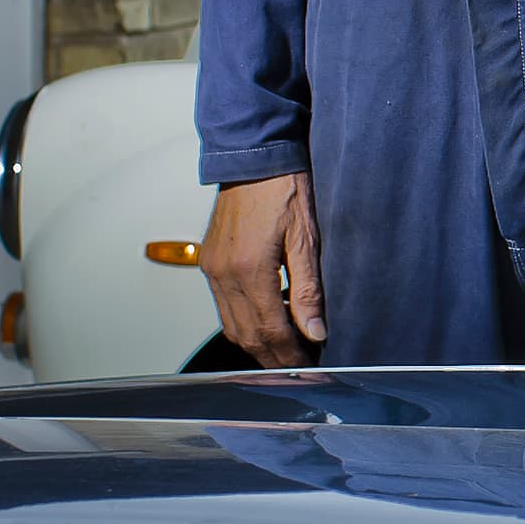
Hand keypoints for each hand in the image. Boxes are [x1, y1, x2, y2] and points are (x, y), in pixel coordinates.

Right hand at [203, 174, 326, 367]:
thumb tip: (315, 330)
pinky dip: (244, 322)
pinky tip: (267, 320)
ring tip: (287, 350)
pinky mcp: (210, 262)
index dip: (291, 354)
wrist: (253, 157)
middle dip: (274, 357)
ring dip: (257, 343)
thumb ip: (309, 290)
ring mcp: (213, 269)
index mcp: (249, 269)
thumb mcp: (307, 238)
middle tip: (301, 366)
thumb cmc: (283, 187)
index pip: (271, 330)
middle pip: (247, 335)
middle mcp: (224, 273)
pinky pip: (223, 306)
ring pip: (231, 325)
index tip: (310, 366)